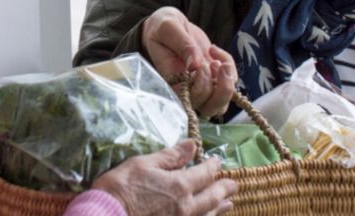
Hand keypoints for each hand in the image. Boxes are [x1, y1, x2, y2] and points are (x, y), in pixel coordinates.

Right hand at [92, 140, 236, 215]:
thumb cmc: (120, 188)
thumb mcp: (143, 164)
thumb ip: (170, 156)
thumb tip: (192, 146)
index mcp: (180, 185)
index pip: (205, 174)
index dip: (213, 166)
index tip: (218, 161)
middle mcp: (187, 207)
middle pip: (212, 197)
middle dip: (224, 189)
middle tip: (234, 185)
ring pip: (208, 215)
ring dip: (220, 208)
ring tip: (228, 204)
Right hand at [142, 7, 236, 116]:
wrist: (171, 26)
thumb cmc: (163, 28)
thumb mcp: (168, 28)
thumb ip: (181, 44)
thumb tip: (195, 65)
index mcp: (171, 82)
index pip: (190, 100)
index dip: (201, 88)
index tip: (201, 65)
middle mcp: (187, 90)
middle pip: (210, 107)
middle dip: (221, 90)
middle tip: (215, 63)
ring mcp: (202, 86)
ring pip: (221, 103)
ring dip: (228, 83)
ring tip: (222, 62)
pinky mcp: (213, 77)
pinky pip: (230, 81)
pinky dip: (229, 66)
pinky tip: (215, 50)